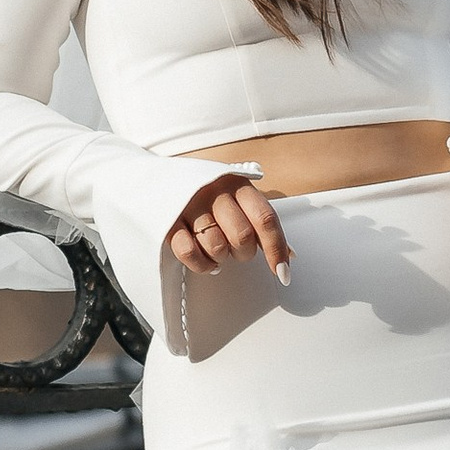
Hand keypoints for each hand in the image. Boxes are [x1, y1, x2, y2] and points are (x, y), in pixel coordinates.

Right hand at [166, 173, 292, 281]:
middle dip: (244, 253)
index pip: (265, 219)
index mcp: (237, 184)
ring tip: (218, 251)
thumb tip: (289, 255)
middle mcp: (214, 192)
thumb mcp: (238, 197)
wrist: (160, 177)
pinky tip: (205, 261)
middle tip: (238, 251)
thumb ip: (261, 222)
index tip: (282, 272)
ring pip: (216, 247)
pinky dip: (201, 264)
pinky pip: (188, 253)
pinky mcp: (168, 220)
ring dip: (221, 258)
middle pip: (242, 236)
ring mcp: (189, 205)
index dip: (276, 248)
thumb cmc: (208, 192)